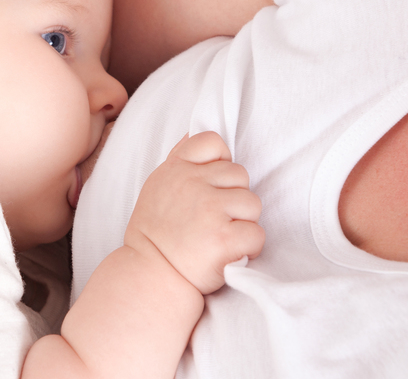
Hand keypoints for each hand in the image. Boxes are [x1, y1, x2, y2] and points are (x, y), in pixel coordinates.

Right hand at [123, 131, 263, 293]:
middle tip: (211, 221)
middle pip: (240, 175)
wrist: (150, 275)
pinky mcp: (224, 238)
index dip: (220, 161)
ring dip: (243, 223)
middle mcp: (192, 183)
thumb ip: (178, 159)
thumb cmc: (155, 233)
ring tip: (219, 237)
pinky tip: (227, 253)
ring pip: (252, 203)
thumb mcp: (157, 185)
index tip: (210, 186)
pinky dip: (248, 248)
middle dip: (233, 198)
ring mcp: (210, 209)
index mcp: (177, 168)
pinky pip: (257, 233)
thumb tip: (193, 133)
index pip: (213, 142)